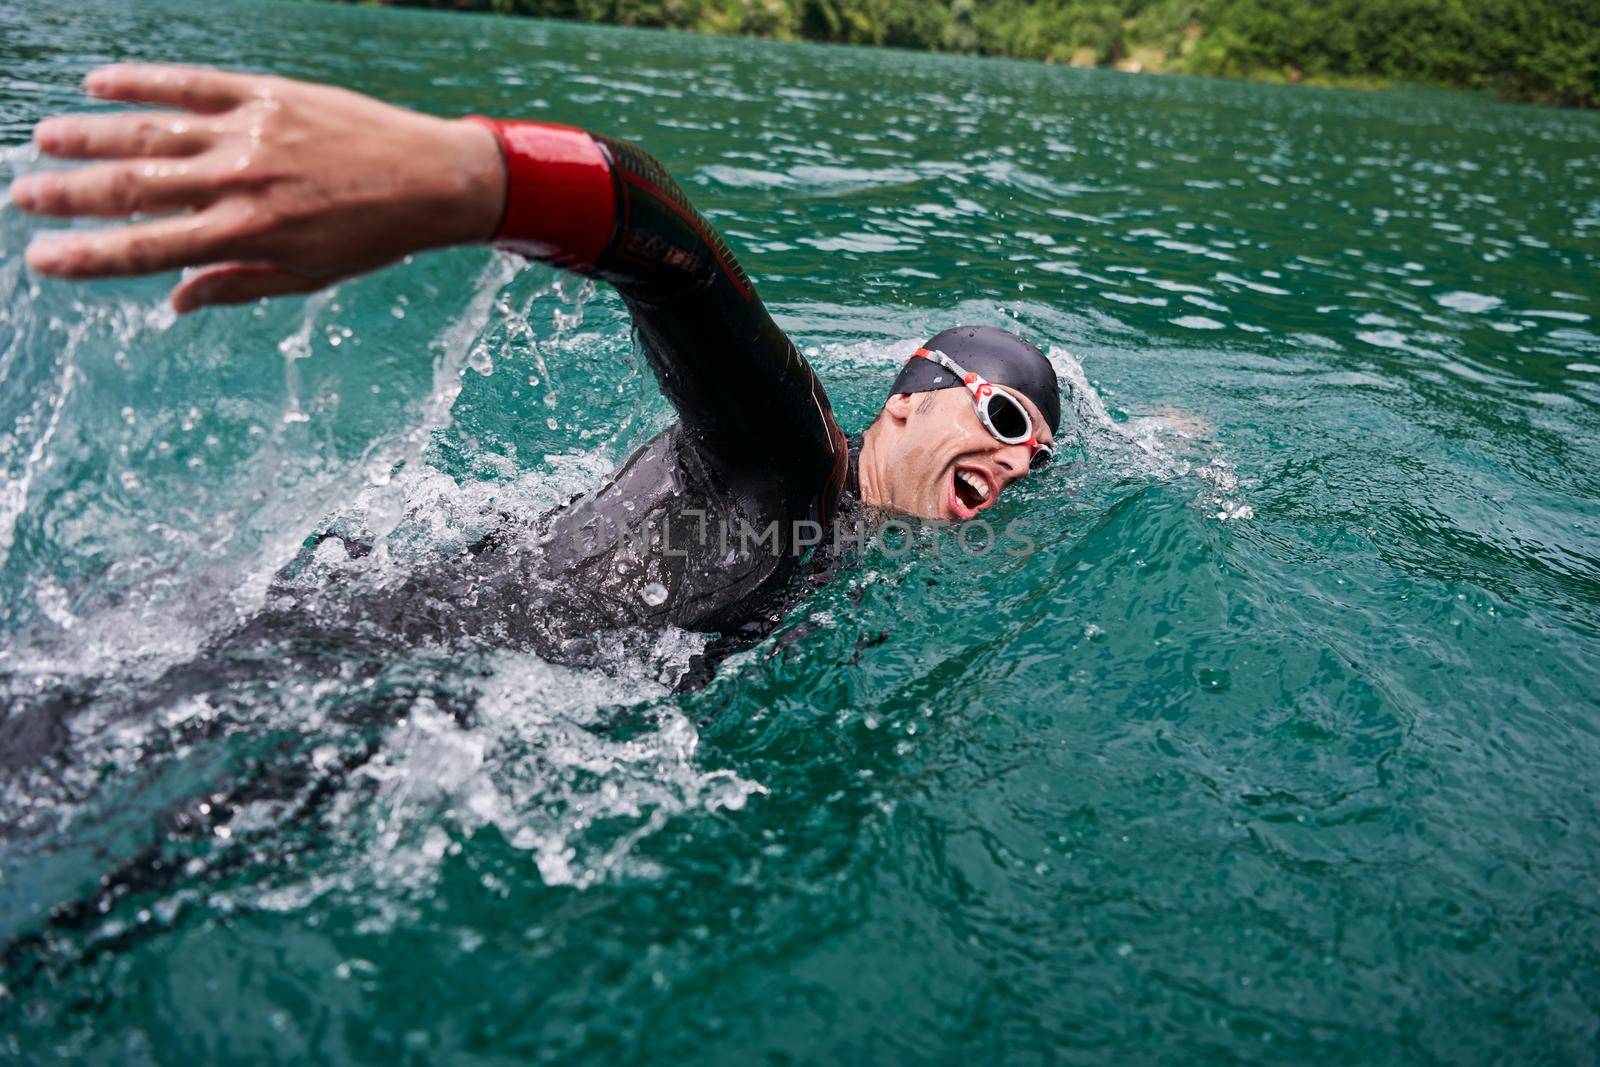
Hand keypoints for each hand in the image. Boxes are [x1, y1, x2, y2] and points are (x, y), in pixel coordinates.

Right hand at [9, 63, 505, 312]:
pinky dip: (143, 80)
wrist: (432, 178)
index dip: (90, 256)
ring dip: (92, 134)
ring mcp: (251, 133)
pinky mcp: (267, 94)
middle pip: (136, 187)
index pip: (150, 250)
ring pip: (152, 131)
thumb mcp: (308, 277)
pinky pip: (192, 83)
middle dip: (71, 194)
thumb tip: (174, 302)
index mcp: (249, 234)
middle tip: (21, 197)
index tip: (43, 259)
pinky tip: (100, 81)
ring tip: (45, 141)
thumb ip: (237, 284)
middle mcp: (242, 182)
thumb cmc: (371, 236)